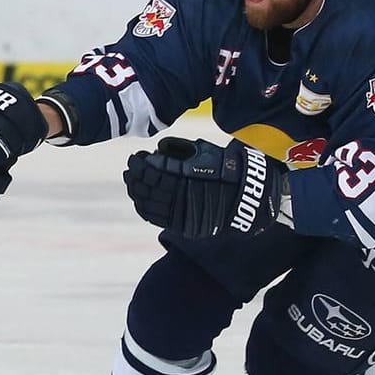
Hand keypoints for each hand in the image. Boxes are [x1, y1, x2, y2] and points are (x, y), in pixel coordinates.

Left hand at [123, 137, 282, 236]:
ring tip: (132, 183)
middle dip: (135, 177)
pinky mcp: (182, 225)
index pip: (153, 170)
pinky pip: (155, 218)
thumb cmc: (225, 169)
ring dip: (136, 192)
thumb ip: (179, 149)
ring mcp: (181, 213)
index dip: (140, 164)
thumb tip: (156, 151)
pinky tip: (140, 199)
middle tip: (129, 169)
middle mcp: (182, 195)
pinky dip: (144, 208)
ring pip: (148, 203)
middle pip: (147, 187)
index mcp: (186, 176)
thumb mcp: (204, 152)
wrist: (246, 196)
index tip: (135, 157)